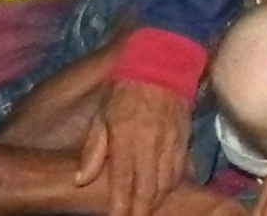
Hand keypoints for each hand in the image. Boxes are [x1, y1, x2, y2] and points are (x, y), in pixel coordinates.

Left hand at [75, 80, 191, 215]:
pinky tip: (163, 191)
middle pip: (148, 188)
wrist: (163, 64)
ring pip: (166, 182)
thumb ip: (93, 149)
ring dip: (156, 200)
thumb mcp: (101, 116)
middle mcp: (151, 143)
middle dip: (140, 210)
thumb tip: (81, 180)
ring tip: (146, 210)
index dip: (120, 205)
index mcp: (126, 137)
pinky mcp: (185, 138)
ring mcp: (171, 142)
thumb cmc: (125, 90)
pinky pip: (181, 169)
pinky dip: (172, 184)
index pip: (124, 181)